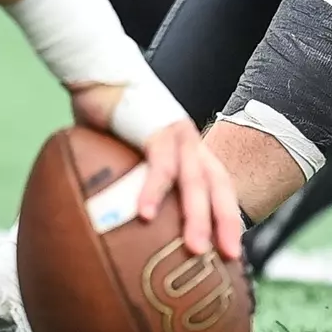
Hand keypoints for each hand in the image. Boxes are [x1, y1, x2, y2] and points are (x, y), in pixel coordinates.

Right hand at [70, 85, 243, 260]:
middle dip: (225, 221)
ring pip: (195, 180)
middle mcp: (189, 142)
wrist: (101, 75)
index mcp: (189, 150)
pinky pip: (160, 165)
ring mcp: (176, 134)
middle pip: (217, 185)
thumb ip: (132, 183)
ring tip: (194, 249)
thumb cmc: (112, 119)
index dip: (226, 216)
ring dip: (196, 216)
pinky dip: (154, 190)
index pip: (218, 186)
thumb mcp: (129, 156)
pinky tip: (144, 215)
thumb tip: (116, 222)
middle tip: (229, 256)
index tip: (230, 250)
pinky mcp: (155, 128)